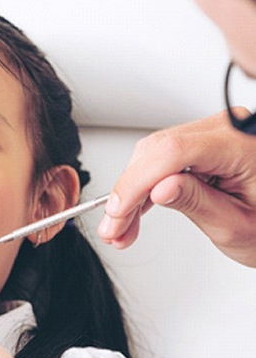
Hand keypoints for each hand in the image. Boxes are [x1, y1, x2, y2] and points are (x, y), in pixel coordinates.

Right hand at [97, 110, 255, 266]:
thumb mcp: (238, 226)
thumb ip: (196, 203)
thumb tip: (157, 189)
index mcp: (243, 146)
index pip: (173, 152)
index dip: (136, 182)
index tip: (118, 212)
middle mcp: (228, 130)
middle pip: (156, 150)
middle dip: (127, 192)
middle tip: (114, 228)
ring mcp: (214, 134)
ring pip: (153, 154)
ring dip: (132, 192)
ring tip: (122, 226)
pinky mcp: (204, 144)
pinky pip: (163, 158)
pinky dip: (145, 186)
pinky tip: (135, 210)